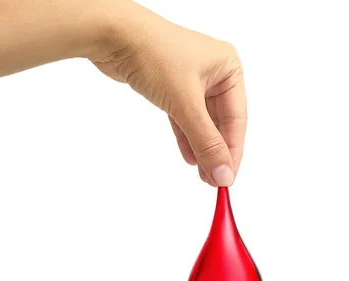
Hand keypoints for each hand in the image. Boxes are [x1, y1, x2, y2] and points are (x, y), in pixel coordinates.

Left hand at [91, 2, 246, 186]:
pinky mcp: (172, 86)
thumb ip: (206, 142)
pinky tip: (190, 157)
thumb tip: (223, 172)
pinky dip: (186, 136)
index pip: (237, 118)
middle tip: (215, 180)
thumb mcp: (185, 103)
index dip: (233, 150)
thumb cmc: (153, 53)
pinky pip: (185, 117)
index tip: (228, 176)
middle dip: (216, 151)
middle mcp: (214, 72)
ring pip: (202, 121)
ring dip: (201, 147)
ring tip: (203, 175)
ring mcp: (192, 79)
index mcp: (228, 68)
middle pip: (221, 122)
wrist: (111, 33)